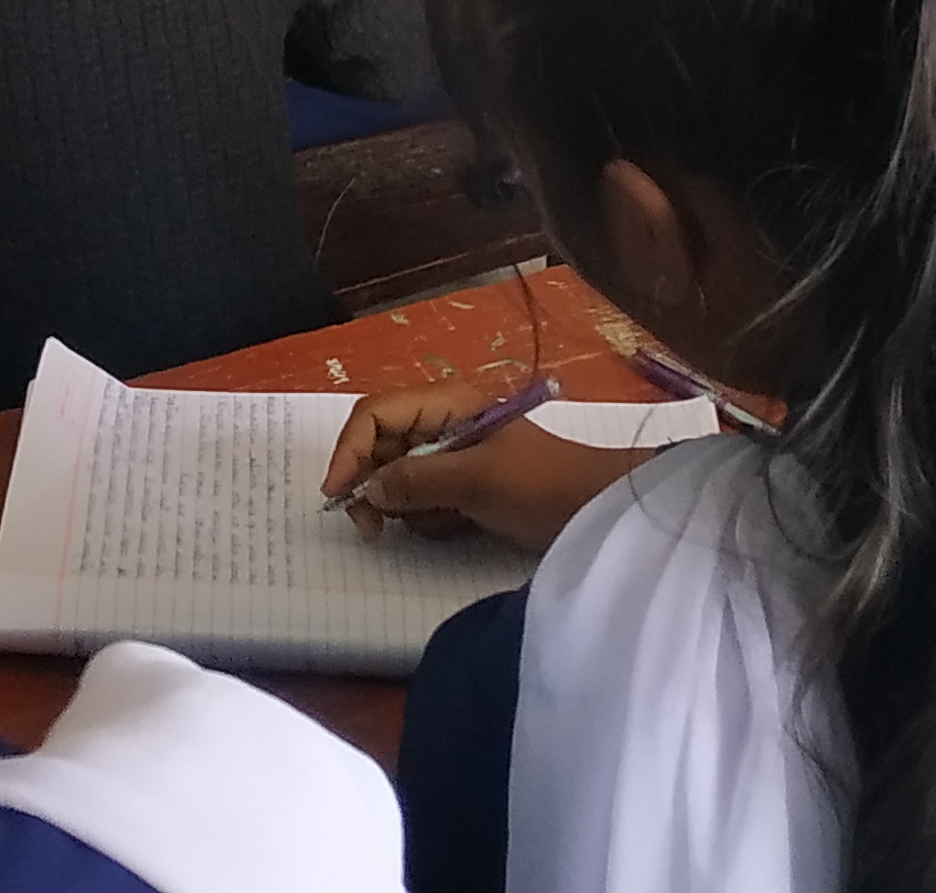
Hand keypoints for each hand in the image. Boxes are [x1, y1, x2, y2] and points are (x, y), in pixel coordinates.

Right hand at [321, 387, 627, 554]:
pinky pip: (424, 502)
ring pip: (399, 480)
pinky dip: (430, 518)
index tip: (336, 495)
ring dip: (409, 507)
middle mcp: (443, 424)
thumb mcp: (476, 480)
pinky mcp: (465, 488)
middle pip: (380, 448)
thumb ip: (416, 481)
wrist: (599, 512)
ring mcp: (455, 457)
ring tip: (445, 522)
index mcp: (446, 405)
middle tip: (376, 529)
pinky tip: (457, 526)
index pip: (376, 414)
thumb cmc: (541, 485)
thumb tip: (367, 490)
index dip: (349, 450)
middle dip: (376, 486)